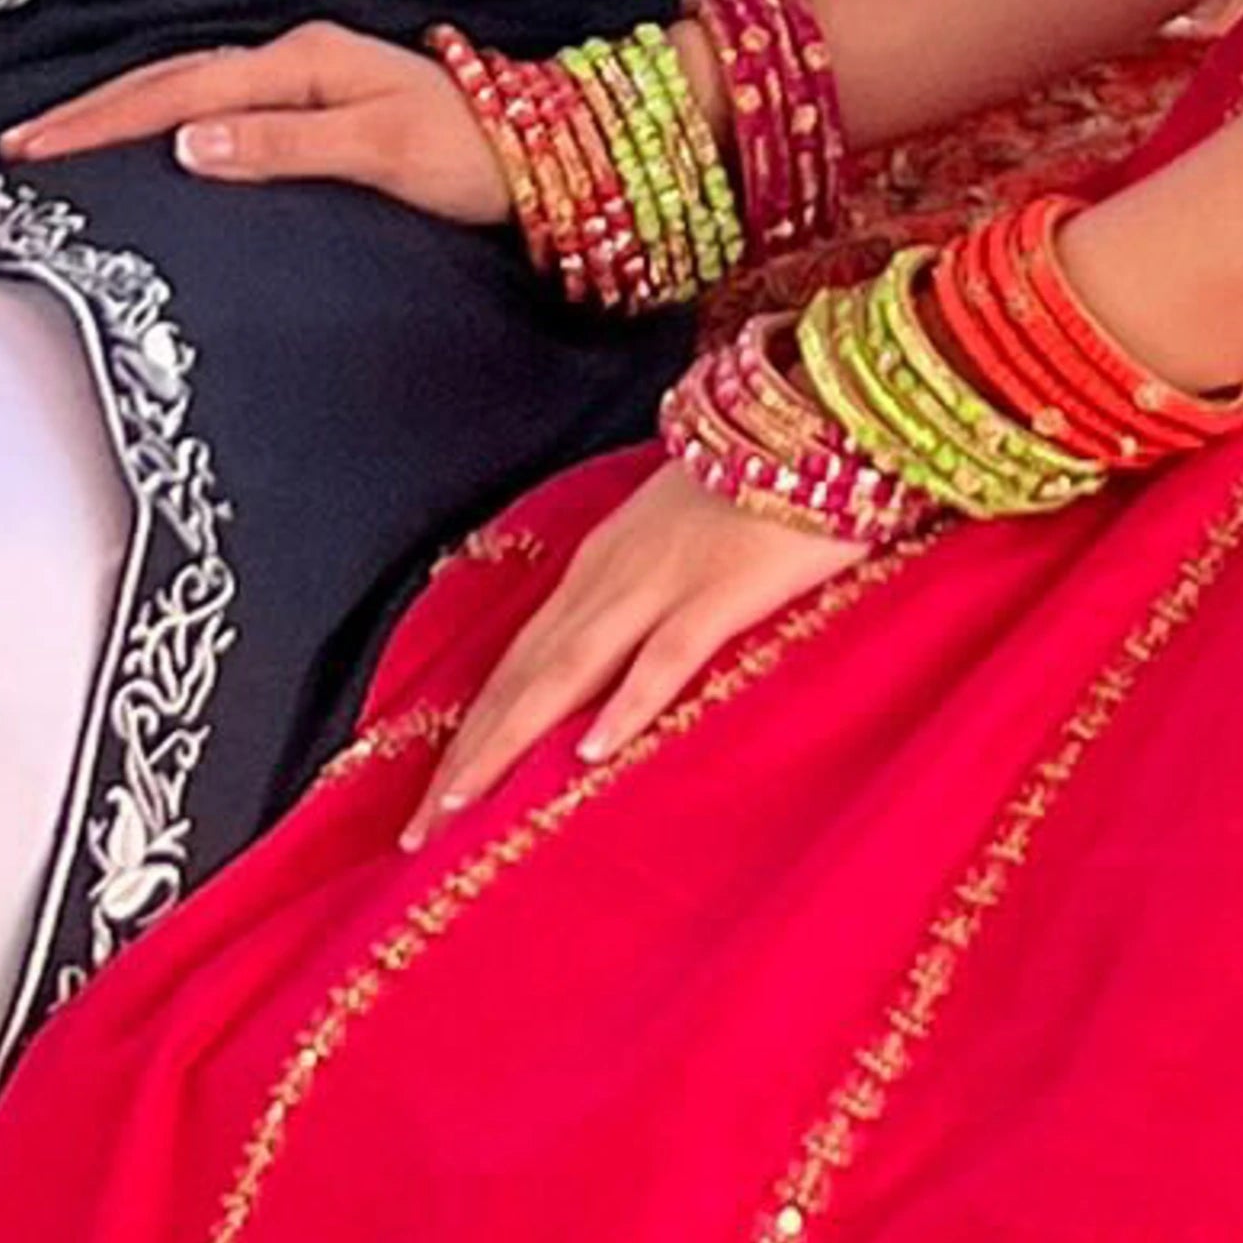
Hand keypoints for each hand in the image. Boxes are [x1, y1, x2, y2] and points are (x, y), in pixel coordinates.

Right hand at [0, 24, 508, 224]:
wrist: (546, 154)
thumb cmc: (470, 155)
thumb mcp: (378, 151)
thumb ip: (283, 145)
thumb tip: (185, 144)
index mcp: (303, 62)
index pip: (181, 91)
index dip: (104, 121)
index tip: (35, 148)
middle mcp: (298, 58)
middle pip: (173, 79)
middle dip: (93, 110)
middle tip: (17, 145)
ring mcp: (308, 76)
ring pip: (190, 87)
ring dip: (121, 110)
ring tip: (56, 139)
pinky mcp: (318, 103)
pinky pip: (218, 103)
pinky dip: (164, 118)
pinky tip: (143, 140)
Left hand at [404, 460, 869, 840]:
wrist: (824, 413)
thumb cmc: (766, 480)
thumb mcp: (684, 534)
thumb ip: (646, 588)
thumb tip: (616, 660)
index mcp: (602, 563)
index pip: (519, 658)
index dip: (472, 726)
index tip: (433, 793)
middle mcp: (612, 573)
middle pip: (523, 674)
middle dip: (466, 752)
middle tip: (418, 829)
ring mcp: (663, 579)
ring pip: (567, 670)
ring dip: (510, 739)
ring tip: (464, 805)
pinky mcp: (723, 589)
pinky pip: (666, 653)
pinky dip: (626, 701)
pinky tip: (594, 750)